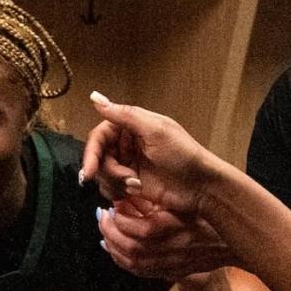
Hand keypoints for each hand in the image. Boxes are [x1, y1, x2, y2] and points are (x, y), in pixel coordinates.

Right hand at [78, 91, 225, 219]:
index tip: (89, 171)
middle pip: (98, 157)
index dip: (91, 152)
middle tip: (126, 179)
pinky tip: (136, 191)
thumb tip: (95, 98)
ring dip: (115, 182)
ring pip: (103, 174)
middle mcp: (127, 143)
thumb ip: (124, 115)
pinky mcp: (130, 182)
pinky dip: (118, 191)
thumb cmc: (184, 155)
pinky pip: (110, 187)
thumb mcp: (155, 130)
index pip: (99, 136)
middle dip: (108, 171)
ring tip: (136, 185)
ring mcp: (128, 163)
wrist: (200, 187)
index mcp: (132, 125)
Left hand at [98, 196, 232, 283]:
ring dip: (114, 249)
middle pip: (133, 249)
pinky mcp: (174, 272)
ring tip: (104, 234)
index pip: (143, 230)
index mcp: (180, 227)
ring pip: (134, 263)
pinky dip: (123, 262)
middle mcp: (176, 248)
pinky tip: (114, 251)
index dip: (122, 221)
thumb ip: (157, 201)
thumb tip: (127, 197)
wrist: (235, 241)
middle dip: (111, 234)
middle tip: (101, 219)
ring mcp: (174, 263)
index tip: (112, 207)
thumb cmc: (209, 215)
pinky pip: (142, 272)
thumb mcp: (186, 202)